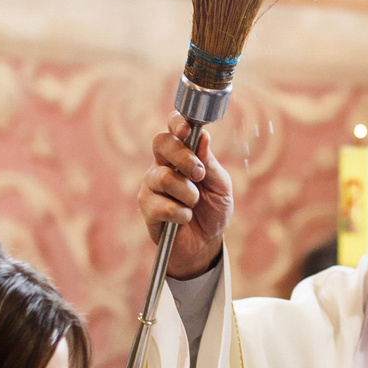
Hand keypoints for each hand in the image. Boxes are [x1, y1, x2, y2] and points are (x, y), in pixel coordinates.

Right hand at [139, 116, 234, 277]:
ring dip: (187, 194)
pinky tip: (185, 218)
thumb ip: (210, 163)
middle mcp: (162, 164)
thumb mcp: (220, 186)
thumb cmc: (213, 209)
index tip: (187, 131)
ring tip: (194, 204)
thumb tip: (203, 137)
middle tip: (199, 175)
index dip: (177, 124)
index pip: (173, 128)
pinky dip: (180, 214)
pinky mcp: (146, 207)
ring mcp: (151, 185)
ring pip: (163, 177)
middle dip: (183, 157)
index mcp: (182, 154)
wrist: (206, 243)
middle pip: (160, 142)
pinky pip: (161, 205)